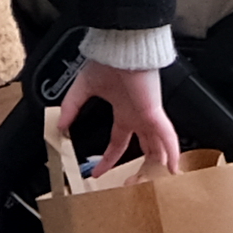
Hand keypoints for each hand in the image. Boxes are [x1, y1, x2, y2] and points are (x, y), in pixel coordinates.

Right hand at [56, 55, 185, 174]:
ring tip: (157, 184)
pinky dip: (171, 152)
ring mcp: (149, 115)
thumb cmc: (108, 60)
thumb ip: (72, 107)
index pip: (118, 142)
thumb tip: (59, 125)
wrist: (120, 48)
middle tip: (135, 184)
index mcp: (124, 111)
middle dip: (142, 166)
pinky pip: (167, 136)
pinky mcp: (155, 112)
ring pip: (159, 146)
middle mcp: (138, 115)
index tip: (98, 173)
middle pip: (146, 147)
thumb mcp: (83, 88)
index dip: (109, 159)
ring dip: (158, 165)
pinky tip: (173, 168)